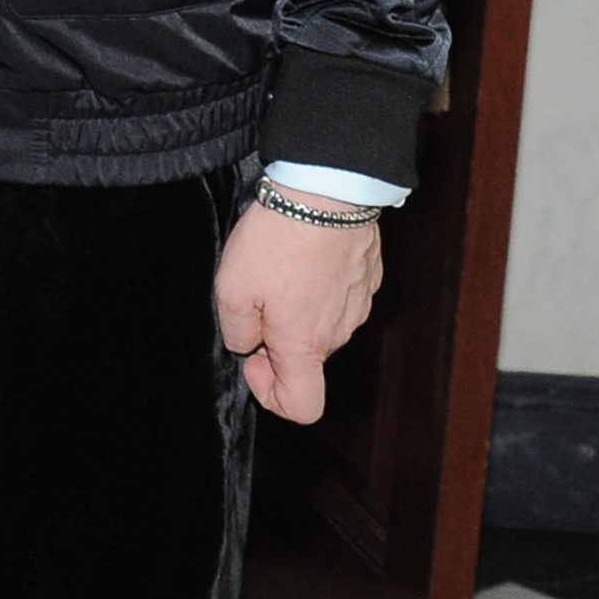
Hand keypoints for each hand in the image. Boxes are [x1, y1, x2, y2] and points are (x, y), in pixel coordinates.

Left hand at [214, 193, 382, 424]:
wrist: (326, 190)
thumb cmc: (279, 240)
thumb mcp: (232, 288)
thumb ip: (236, 331)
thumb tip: (248, 344)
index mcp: (305, 344)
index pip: (304, 407)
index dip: (272, 395)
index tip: (254, 360)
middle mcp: (339, 332)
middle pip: (306, 357)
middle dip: (277, 336)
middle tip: (256, 293)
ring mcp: (358, 304)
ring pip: (322, 323)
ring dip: (297, 306)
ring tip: (278, 263)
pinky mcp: (366, 276)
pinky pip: (337, 294)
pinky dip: (318, 282)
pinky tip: (301, 251)